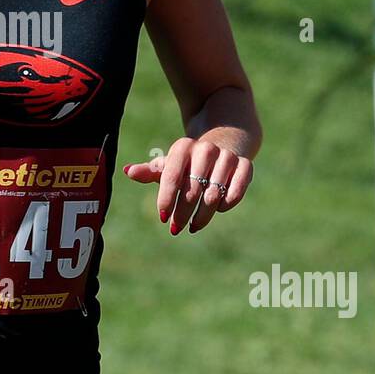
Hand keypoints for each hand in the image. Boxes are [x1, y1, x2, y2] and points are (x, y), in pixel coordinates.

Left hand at [123, 137, 253, 233]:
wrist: (223, 145)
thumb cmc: (189, 162)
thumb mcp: (169, 165)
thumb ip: (150, 171)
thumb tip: (128, 171)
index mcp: (183, 147)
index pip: (171, 177)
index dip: (166, 199)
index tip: (162, 216)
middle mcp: (206, 149)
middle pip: (192, 190)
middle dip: (182, 213)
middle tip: (175, 228)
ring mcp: (227, 157)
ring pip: (213, 195)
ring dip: (202, 215)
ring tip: (193, 225)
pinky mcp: (245, 166)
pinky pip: (236, 192)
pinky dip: (225, 205)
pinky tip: (217, 210)